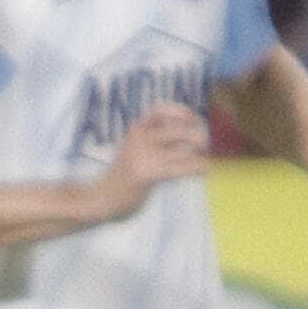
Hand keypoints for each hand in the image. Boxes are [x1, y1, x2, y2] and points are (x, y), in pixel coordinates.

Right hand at [90, 102, 209, 220]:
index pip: (159, 110)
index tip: (193, 120)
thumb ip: (155, 140)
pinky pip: (179, 168)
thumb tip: (191, 134)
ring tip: (206, 162)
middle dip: (196, 137)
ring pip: (180, 150)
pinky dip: (196, 168)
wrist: (102, 198)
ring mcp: (142, 156)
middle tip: (204, 146)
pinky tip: (204, 170)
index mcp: (136, 129)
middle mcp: (139, 138)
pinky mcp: (147, 174)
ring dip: (199, 155)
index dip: (180, 112)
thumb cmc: (125, 176)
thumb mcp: (135, 149)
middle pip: (176, 131)